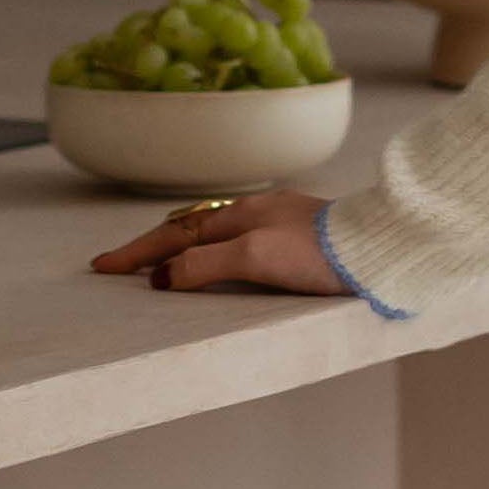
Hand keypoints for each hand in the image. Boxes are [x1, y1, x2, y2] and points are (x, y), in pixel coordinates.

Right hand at [90, 190, 350, 299]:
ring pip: (217, 233)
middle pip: (191, 229)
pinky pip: (242, 240)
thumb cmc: (322, 253)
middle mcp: (259, 212)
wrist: (385, 249)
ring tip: (156, 262)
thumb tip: (161, 276)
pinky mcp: (304, 237)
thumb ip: (206, 263)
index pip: (175, 235)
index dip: (138, 253)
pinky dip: (213, 250)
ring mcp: (282, 222)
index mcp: (243, 214)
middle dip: (151, 247)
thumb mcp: (255, 257)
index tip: (102, 267)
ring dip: (181, 246)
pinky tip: (222, 259)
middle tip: (116, 264)